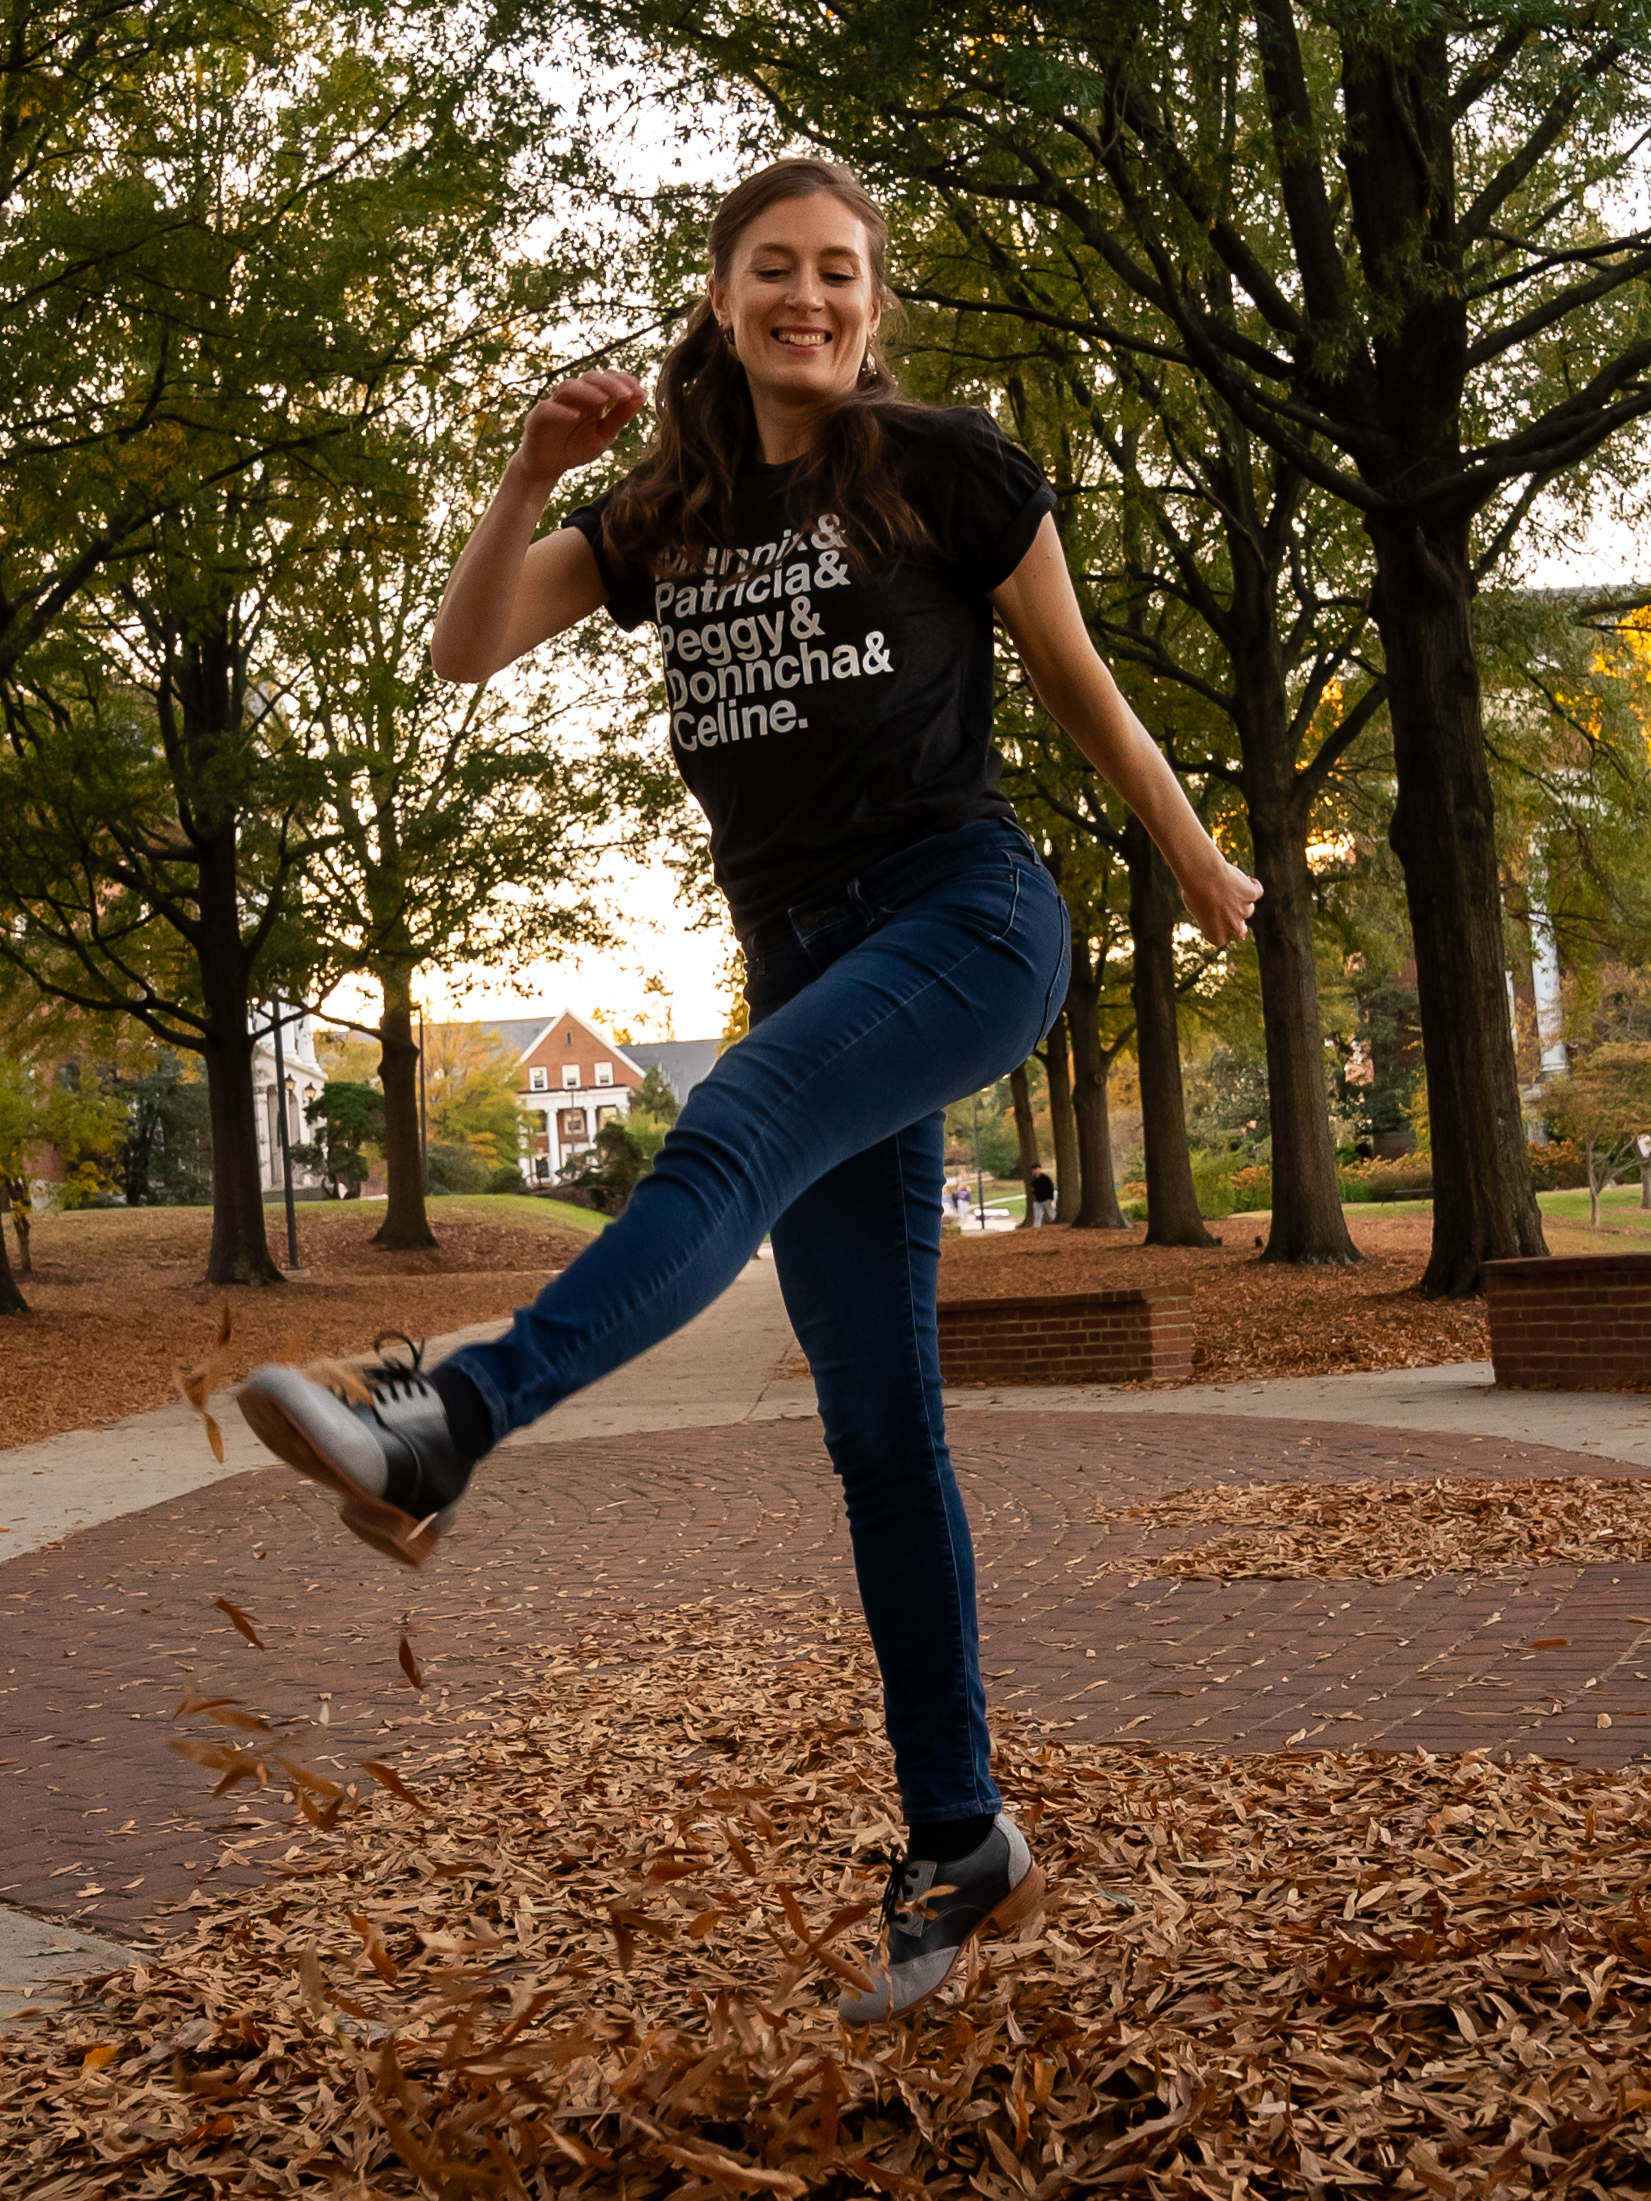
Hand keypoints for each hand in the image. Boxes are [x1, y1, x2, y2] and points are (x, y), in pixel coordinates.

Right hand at [511, 370, 647, 490]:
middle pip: (589, 378)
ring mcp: (554, 404)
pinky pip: (548, 409)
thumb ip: (620, 418)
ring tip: (603, 400)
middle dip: (609, 384)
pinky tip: (575, 417)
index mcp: (591, 398)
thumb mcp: (603, 436)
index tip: (639, 392)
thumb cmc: (576, 448)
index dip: (622, 381)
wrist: (548, 467)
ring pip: (568, 387)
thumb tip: (641, 397)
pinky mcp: (537, 417)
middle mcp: (573, 396)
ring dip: (587, 391)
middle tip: (626, 395)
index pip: (607, 379)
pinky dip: (561, 411)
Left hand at [1180, 852, 1261, 946]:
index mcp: (1215, 935)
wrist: (1203, 876)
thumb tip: (1214, 907)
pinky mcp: (1252, 895)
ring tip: (1231, 888)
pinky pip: (1258, 892)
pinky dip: (1254, 886)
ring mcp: (1244, 912)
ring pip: (1248, 909)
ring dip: (1241, 902)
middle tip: (1232, 913)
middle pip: (1239, 931)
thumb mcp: (1194, 907)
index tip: (1218, 921)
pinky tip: (1249, 880)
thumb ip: (1207, 912)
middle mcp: (1232, 928)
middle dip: (1237, 923)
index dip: (1221, 928)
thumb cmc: (1193, 890)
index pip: (1222, 938)